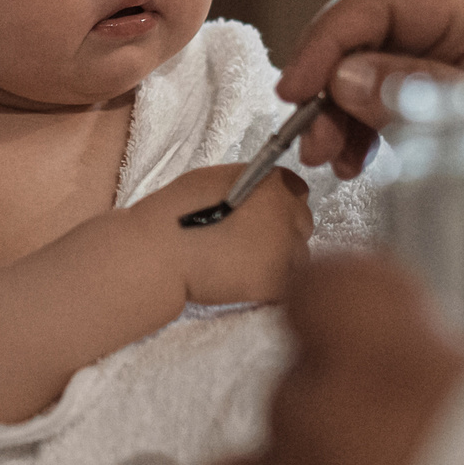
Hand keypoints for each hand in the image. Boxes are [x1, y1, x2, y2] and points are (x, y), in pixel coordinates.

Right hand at [143, 164, 312, 307]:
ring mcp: (285, 250)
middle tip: (252, 243)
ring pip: (297, 258)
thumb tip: (259, 196)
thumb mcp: (217, 179)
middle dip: (283, 232)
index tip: (264, 215)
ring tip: (246, 266)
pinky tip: (246, 283)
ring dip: (280, 261)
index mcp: (273, 184)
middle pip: (302, 224)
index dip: (281, 204)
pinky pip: (285, 285)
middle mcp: (287, 214)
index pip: (297, 191)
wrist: (161, 252)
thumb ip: (249, 184)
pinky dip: (270, 285)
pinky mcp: (276, 283)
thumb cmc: (178, 211)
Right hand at [279, 0, 463, 263]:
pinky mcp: (455, 106)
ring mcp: (461, 67)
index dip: (332, 35)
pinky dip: (366, 129)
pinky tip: (357, 162)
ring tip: (334, 160)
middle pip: (373, 33)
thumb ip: (420, 96)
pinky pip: (391, 103)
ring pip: (374, 70)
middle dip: (332, 80)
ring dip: (343, 111)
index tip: (298, 84)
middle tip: (311, 136)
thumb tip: (343, 77)